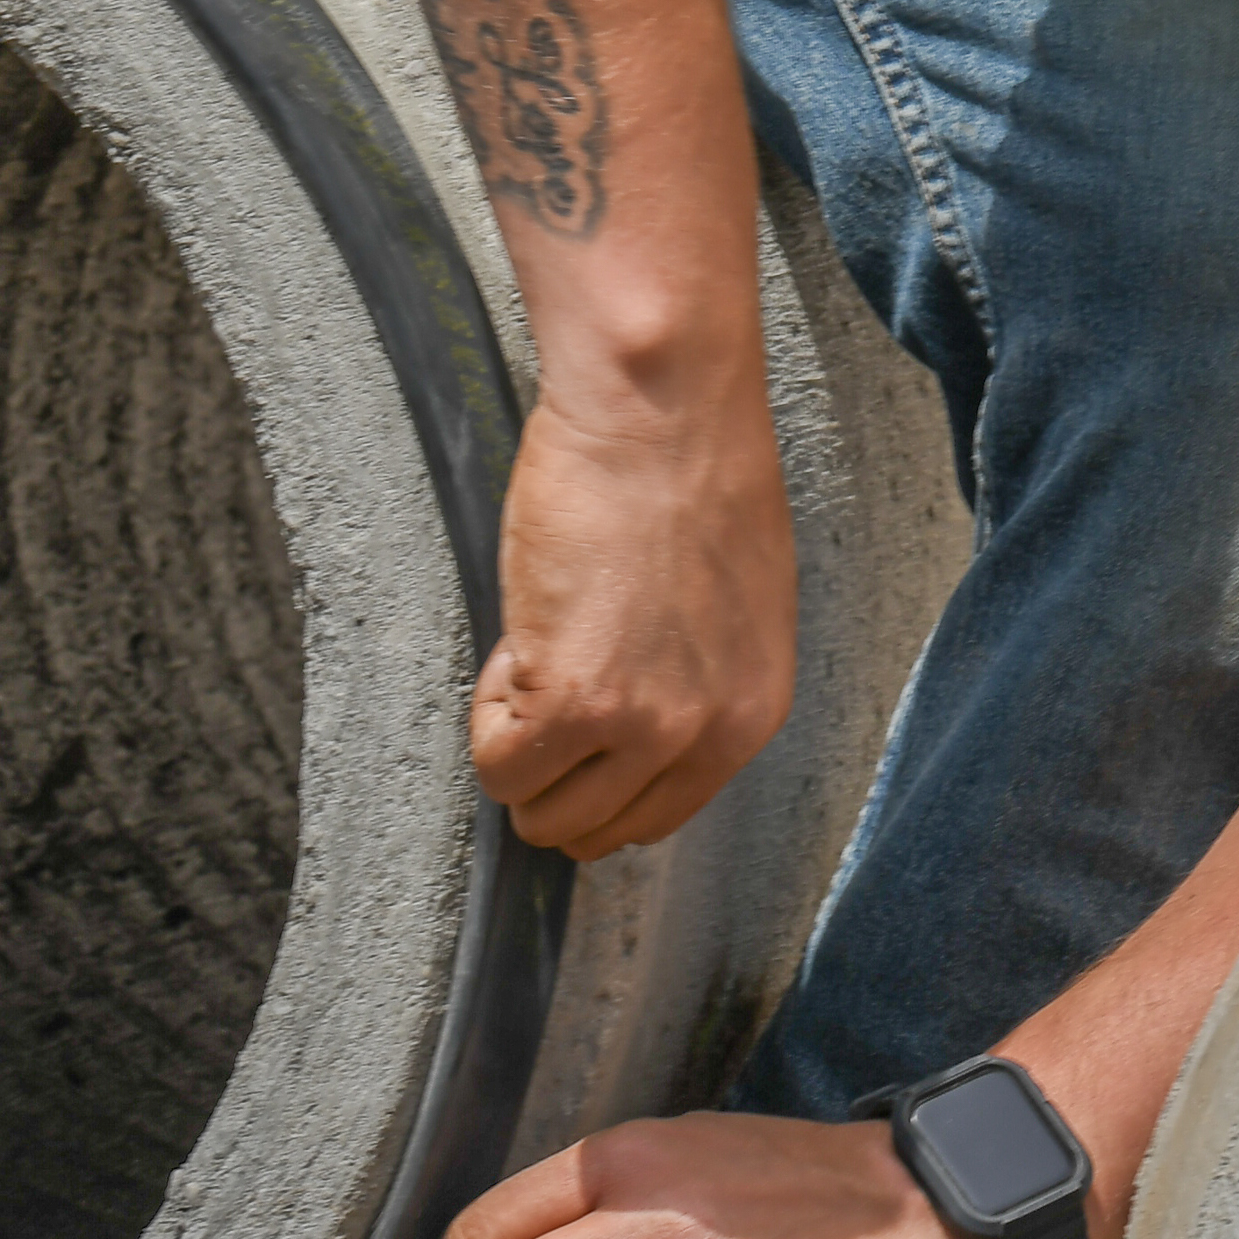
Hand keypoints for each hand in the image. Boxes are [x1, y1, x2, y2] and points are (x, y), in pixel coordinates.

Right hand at [468, 384, 797, 856]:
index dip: (598, 773)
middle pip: (596, 829)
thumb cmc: (693, 469)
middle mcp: (705, 735)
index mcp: (751, 714)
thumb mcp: (730, 603)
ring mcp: (639, 722)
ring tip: (531, 654)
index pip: (657, 814)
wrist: (662, 409)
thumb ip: (692, 681)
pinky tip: (517, 638)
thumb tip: (632, 723)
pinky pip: (499, 760)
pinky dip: (487, 714)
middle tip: (542, 683)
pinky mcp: (572, 696)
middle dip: (553, 772)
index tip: (577, 721)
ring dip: (516, 745)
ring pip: (540, 809)